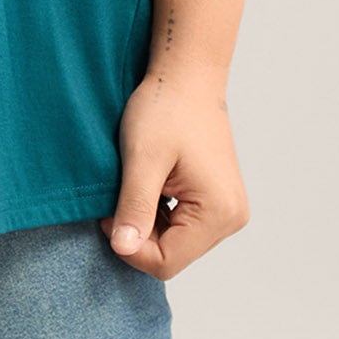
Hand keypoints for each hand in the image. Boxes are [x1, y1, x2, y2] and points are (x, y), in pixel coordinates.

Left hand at [98, 65, 249, 278]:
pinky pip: (182, 226)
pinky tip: (150, 184)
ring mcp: (227, 210)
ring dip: (148, 222)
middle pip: (172, 255)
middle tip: (118, 196)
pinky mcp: (217, 201)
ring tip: (137, 184)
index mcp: (219, 212)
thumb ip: (135, 207)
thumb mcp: (143, 158)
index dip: (129, 246)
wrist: (186, 76)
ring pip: (175, 243)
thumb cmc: (166, 107)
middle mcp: (231, 218)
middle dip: (139, 232)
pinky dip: (158, 213)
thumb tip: (123, 249)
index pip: (166, 262)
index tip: (108, 214)